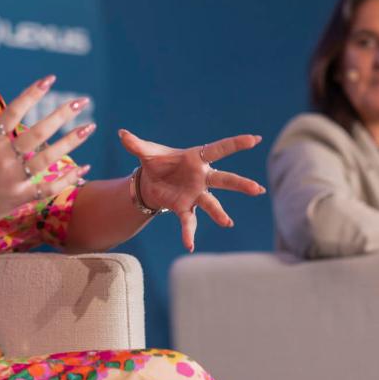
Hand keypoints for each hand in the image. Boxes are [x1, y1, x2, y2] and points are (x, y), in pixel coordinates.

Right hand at [0, 75, 92, 241]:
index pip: (13, 112)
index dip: (32, 94)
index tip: (49, 79)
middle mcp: (2, 160)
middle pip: (38, 133)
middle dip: (62, 115)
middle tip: (82, 101)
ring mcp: (13, 180)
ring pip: (48, 158)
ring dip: (71, 142)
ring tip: (90, 127)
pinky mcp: (20, 198)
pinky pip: (49, 188)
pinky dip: (67, 178)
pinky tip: (85, 167)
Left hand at [118, 129, 265, 251]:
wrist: (149, 182)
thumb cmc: (156, 162)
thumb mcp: (145, 152)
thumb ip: (136, 144)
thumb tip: (121, 134)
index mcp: (196, 158)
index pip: (219, 149)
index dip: (236, 143)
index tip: (255, 139)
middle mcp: (201, 177)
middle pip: (224, 179)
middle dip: (240, 184)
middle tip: (257, 189)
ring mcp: (196, 194)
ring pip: (212, 203)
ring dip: (220, 213)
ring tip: (228, 223)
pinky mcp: (185, 208)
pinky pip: (189, 222)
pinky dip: (189, 233)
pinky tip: (189, 245)